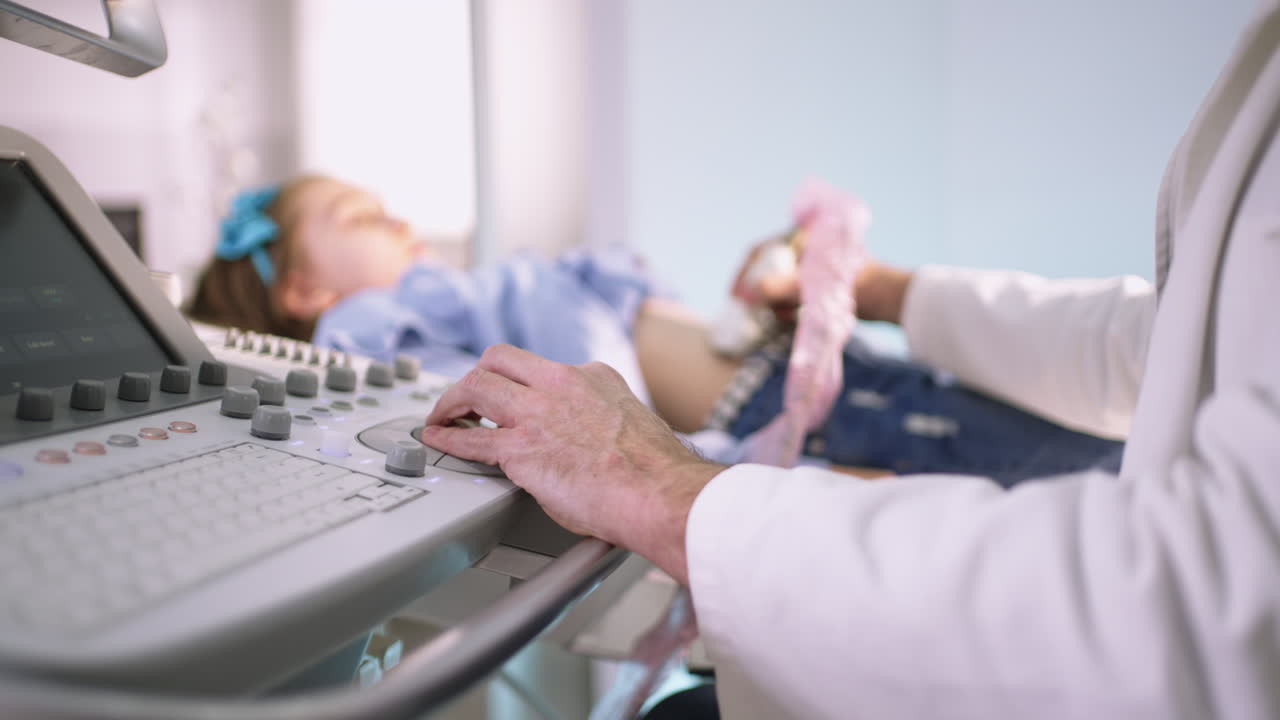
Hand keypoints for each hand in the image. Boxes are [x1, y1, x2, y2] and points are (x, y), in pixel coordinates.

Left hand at [422, 344, 724, 584]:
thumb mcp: (633, 420)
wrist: (657, 491)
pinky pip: (471, 437)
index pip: (543, 367)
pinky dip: (447, 436)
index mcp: (593, 376)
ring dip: (452, 400)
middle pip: (499, 360)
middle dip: (477, 375)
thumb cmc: (654, 471)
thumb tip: (597, 439)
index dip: (523, 383)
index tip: (515, 396)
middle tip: (467, 397)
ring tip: (442, 415)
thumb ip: (606, 418)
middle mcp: (561, 384)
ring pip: (476, 385)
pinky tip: (436, 438)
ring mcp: (537, 413)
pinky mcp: (520, 448)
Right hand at [729, 238, 913, 324]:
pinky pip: (790, 295)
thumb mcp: (812, 287)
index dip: (743, 275)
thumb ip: (779, 288)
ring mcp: (808, 266)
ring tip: (786, 317)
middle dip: (761, 294)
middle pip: (765, 270)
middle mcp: (801, 247)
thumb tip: (747, 294)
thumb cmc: (855, 285)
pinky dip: (787, 308)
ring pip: (777, 285)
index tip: (735, 297)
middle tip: (757, 313)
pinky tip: (795, 318)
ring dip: (776, 304)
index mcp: (800, 236)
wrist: (888, 298)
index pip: (758, 252)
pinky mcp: (815, 283)